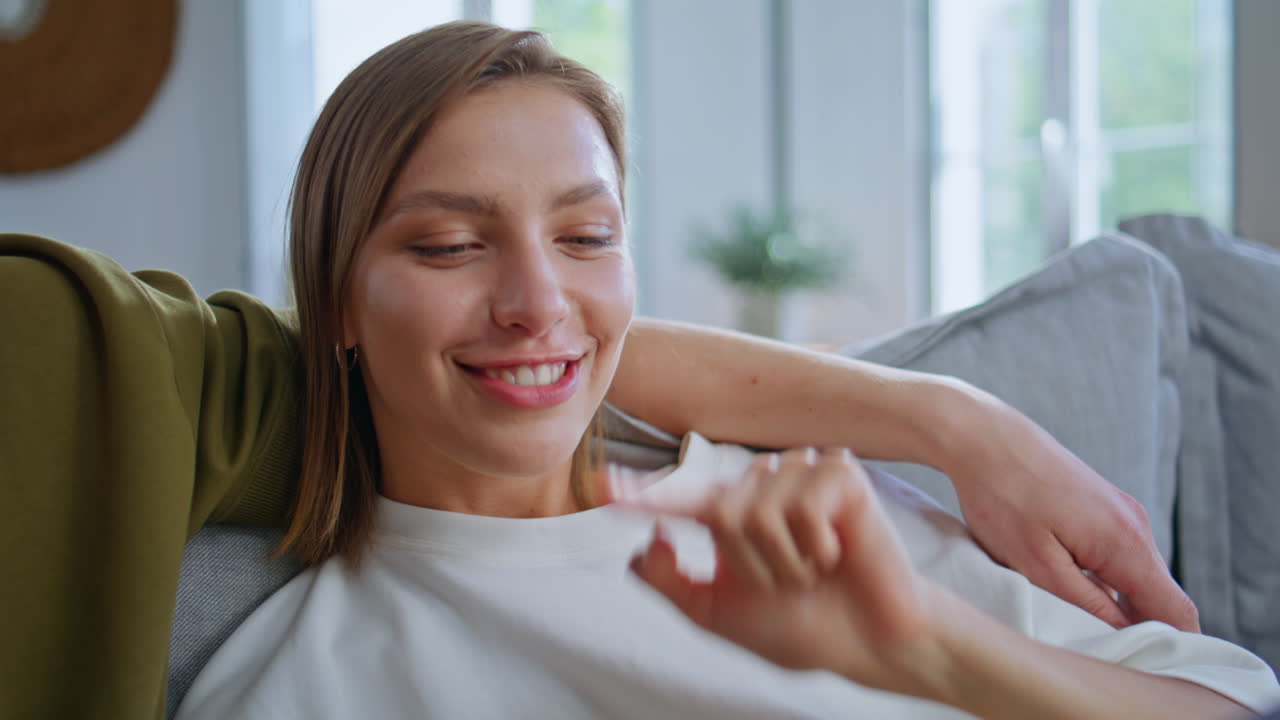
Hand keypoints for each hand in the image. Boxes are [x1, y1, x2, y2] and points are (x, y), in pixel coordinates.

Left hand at [611, 447, 937, 692]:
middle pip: (719, 512)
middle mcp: (760, 485)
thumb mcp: (718, 612)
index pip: (676, 501)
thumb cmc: (801, 626)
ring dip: (787, 561)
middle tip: (790, 583)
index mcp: (729, 514)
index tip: (598, 485)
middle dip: (752, 567)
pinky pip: (802, 506)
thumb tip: (642, 542)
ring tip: (816, 568)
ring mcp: (799, 473)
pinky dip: (817, 546)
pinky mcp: (838, 472)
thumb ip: (670, 581)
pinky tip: (839, 552)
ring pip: (757, 510)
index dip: (637, 495)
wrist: (868, 642)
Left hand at [943, 392, 1198, 631]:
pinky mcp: (1100, 506)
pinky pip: (1113, 554)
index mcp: (1127, 543)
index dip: (1164, 645)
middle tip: (1085, 640)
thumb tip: (1123, 633)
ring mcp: (1120, 512)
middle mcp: (1135, 525)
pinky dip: (1096, 575)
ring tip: (1063, 607)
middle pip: (1156, 596)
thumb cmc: (1002, 495)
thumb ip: (1086, 604)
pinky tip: (1058, 576)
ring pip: (1131, 576)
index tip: (1130, 662)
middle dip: (1131, 625)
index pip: (1176, 612)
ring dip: (1109, 599)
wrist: (982, 435)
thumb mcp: (1037, 564)